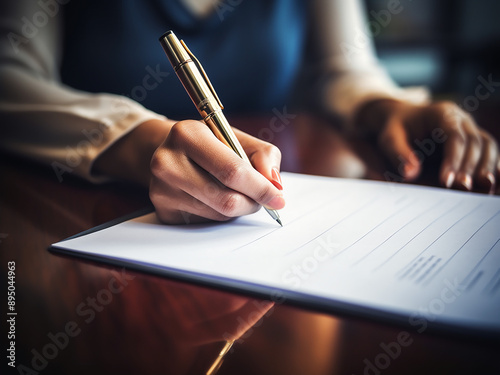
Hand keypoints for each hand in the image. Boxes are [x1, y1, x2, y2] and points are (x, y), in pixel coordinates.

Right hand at [149, 120, 284, 223]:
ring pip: (219, 214)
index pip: (232, 171)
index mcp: (187, 134)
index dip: (260, 188)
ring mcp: (161, 190)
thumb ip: (263, 155)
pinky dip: (219, 213)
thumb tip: (275, 185)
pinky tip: (213, 196)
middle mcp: (168, 162)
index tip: (278, 198)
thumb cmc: (208, 143)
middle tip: (262, 198)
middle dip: (252, 202)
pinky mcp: (163, 211)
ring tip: (233, 189)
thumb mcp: (236, 136)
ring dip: (237, 208)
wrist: (168, 150)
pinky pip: (206, 222)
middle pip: (226, 199)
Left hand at [357, 100, 498, 192]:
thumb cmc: (396, 130)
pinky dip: (493, 166)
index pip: (453, 136)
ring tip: (482, 188)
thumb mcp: (389, 139)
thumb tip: (411, 174)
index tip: (445, 181)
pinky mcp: (474, 142)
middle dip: (470, 166)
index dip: (453, 159)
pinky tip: (491, 184)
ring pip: (487, 146)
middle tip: (462, 188)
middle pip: (474, 142)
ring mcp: (471, 129)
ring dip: (486, 167)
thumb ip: (399, 154)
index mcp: (442, 113)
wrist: (404, 120)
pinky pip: (489, 152)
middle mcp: (462, 119)